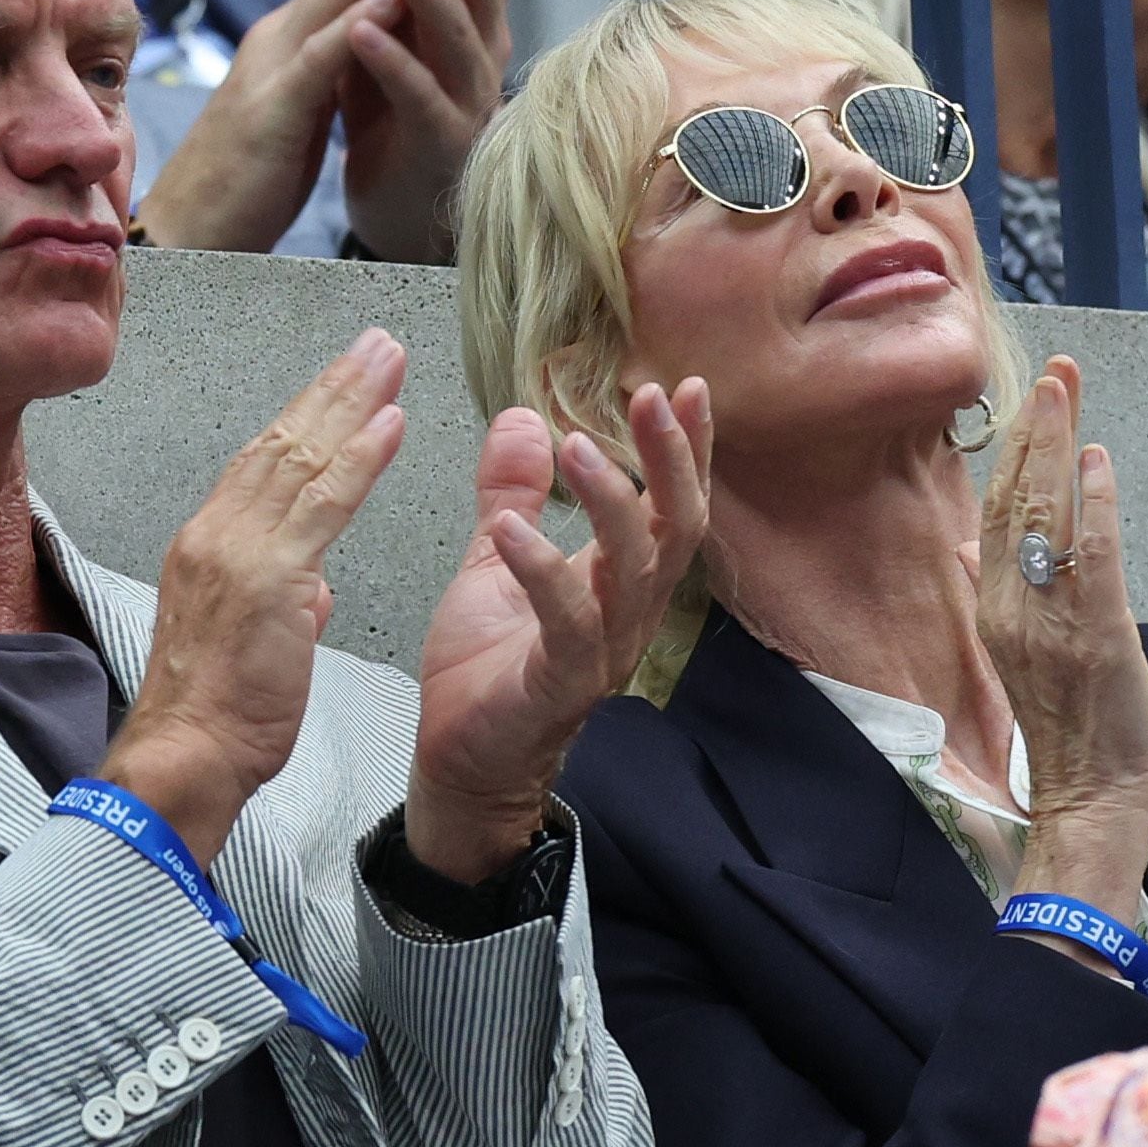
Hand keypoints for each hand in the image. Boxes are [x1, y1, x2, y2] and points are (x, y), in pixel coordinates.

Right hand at [99, 331, 408, 861]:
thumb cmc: (213, 716)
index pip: (262, 462)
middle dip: (333, 387)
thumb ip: (284, 602)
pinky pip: (324, 504)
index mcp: (208, 544)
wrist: (185, 756)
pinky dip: (360, 457)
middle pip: (282, 441)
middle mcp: (216, 533)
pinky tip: (389, 421)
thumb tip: (311, 586)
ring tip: (390, 360)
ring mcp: (240, 551)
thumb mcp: (252, 644)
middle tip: (376, 344)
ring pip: (303, 457)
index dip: (307, 416)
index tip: (342, 382)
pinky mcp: (270, 578)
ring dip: (352, 401)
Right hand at [132, 0, 411, 252]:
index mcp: (286, 43)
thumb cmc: (241, 187)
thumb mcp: (294, 117)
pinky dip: (359, 24)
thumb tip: (359, 48)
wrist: (183, 242)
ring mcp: (270, 72)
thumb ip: (323, 75)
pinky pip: (320, 59)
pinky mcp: (270, 114)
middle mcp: (277, 41)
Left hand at [339, 0, 526, 263]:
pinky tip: (360, 32)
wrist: (394, 204)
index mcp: (477, 12)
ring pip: (457, 33)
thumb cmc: (394, 100)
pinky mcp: (441, 144)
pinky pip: (420, 97)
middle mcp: (485, 48)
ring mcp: (469, 98)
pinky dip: (392, 63)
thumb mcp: (388, 5)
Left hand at [405, 380, 710, 882]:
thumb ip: (513, 492)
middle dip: (671, 460)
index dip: (685, 449)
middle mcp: (628, 613)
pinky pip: (566, 622)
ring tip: (575, 444)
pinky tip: (511, 527)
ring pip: (633, 570)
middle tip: (650, 397)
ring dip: (610, 502)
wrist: (462, 760)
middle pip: (676, 529)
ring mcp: (602, 650)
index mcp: (621, 581)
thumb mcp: (496, 559)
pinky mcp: (561, 683)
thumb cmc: (486, 668)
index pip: (670, 504)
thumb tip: (522, 418)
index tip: (683, 386)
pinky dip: (541, 570)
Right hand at [969, 357, 1147, 924]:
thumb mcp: (1020, 659)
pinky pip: (1090, 558)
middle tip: (1055, 370)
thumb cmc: (1070, 736)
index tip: (1031, 398)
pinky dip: (1093, 505)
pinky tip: (1099, 460)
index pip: (996, 515)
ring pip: (1044, 517)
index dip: (1012, 452)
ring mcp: (1047, 623)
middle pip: (1014, 501)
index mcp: (996, 611)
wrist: (1090, 802)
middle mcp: (1011, 609)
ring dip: (1056, 446)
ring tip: (1067, 390)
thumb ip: (997, 597)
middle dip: (1034, 429)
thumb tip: (968, 548)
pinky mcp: (1092, 638)